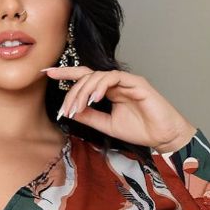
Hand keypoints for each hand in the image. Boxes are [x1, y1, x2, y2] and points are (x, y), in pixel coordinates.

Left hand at [41, 65, 195, 152]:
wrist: (162, 137)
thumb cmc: (140, 130)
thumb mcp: (107, 125)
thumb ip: (90, 116)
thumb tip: (70, 110)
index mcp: (109, 90)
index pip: (84, 78)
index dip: (66, 73)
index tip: (47, 72)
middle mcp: (116, 83)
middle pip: (87, 76)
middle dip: (71, 90)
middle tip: (64, 108)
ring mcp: (126, 81)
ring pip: (97, 76)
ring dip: (83, 91)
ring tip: (77, 107)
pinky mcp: (137, 83)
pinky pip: (113, 78)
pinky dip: (100, 86)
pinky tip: (94, 99)